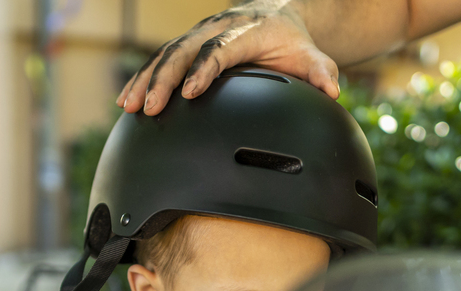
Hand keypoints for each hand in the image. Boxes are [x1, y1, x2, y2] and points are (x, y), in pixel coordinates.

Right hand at [117, 1, 338, 115]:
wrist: (276, 13)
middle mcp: (215, 28)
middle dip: (162, 78)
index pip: (219, 48)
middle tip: (149, 108)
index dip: (203, 69)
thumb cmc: (291, 40)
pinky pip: (160, 59)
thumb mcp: (309, 54)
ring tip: (129, 107)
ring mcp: (198, 35)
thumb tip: (333, 90)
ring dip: (145, 80)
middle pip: (183, 50)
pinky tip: (128, 101)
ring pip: (165, 53)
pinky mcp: (188, 45)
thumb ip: (320, 71)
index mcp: (245, 31)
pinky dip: (143, 78)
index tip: (189, 92)